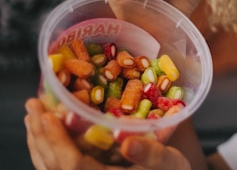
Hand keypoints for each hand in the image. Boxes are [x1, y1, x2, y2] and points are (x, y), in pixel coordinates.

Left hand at [24, 98, 191, 169]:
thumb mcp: (170, 163)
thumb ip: (151, 154)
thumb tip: (128, 142)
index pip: (71, 164)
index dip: (56, 140)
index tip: (47, 114)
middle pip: (53, 165)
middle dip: (40, 135)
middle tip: (33, 106)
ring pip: (51, 167)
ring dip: (39, 142)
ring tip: (34, 116)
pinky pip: (57, 168)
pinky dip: (47, 151)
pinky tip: (46, 135)